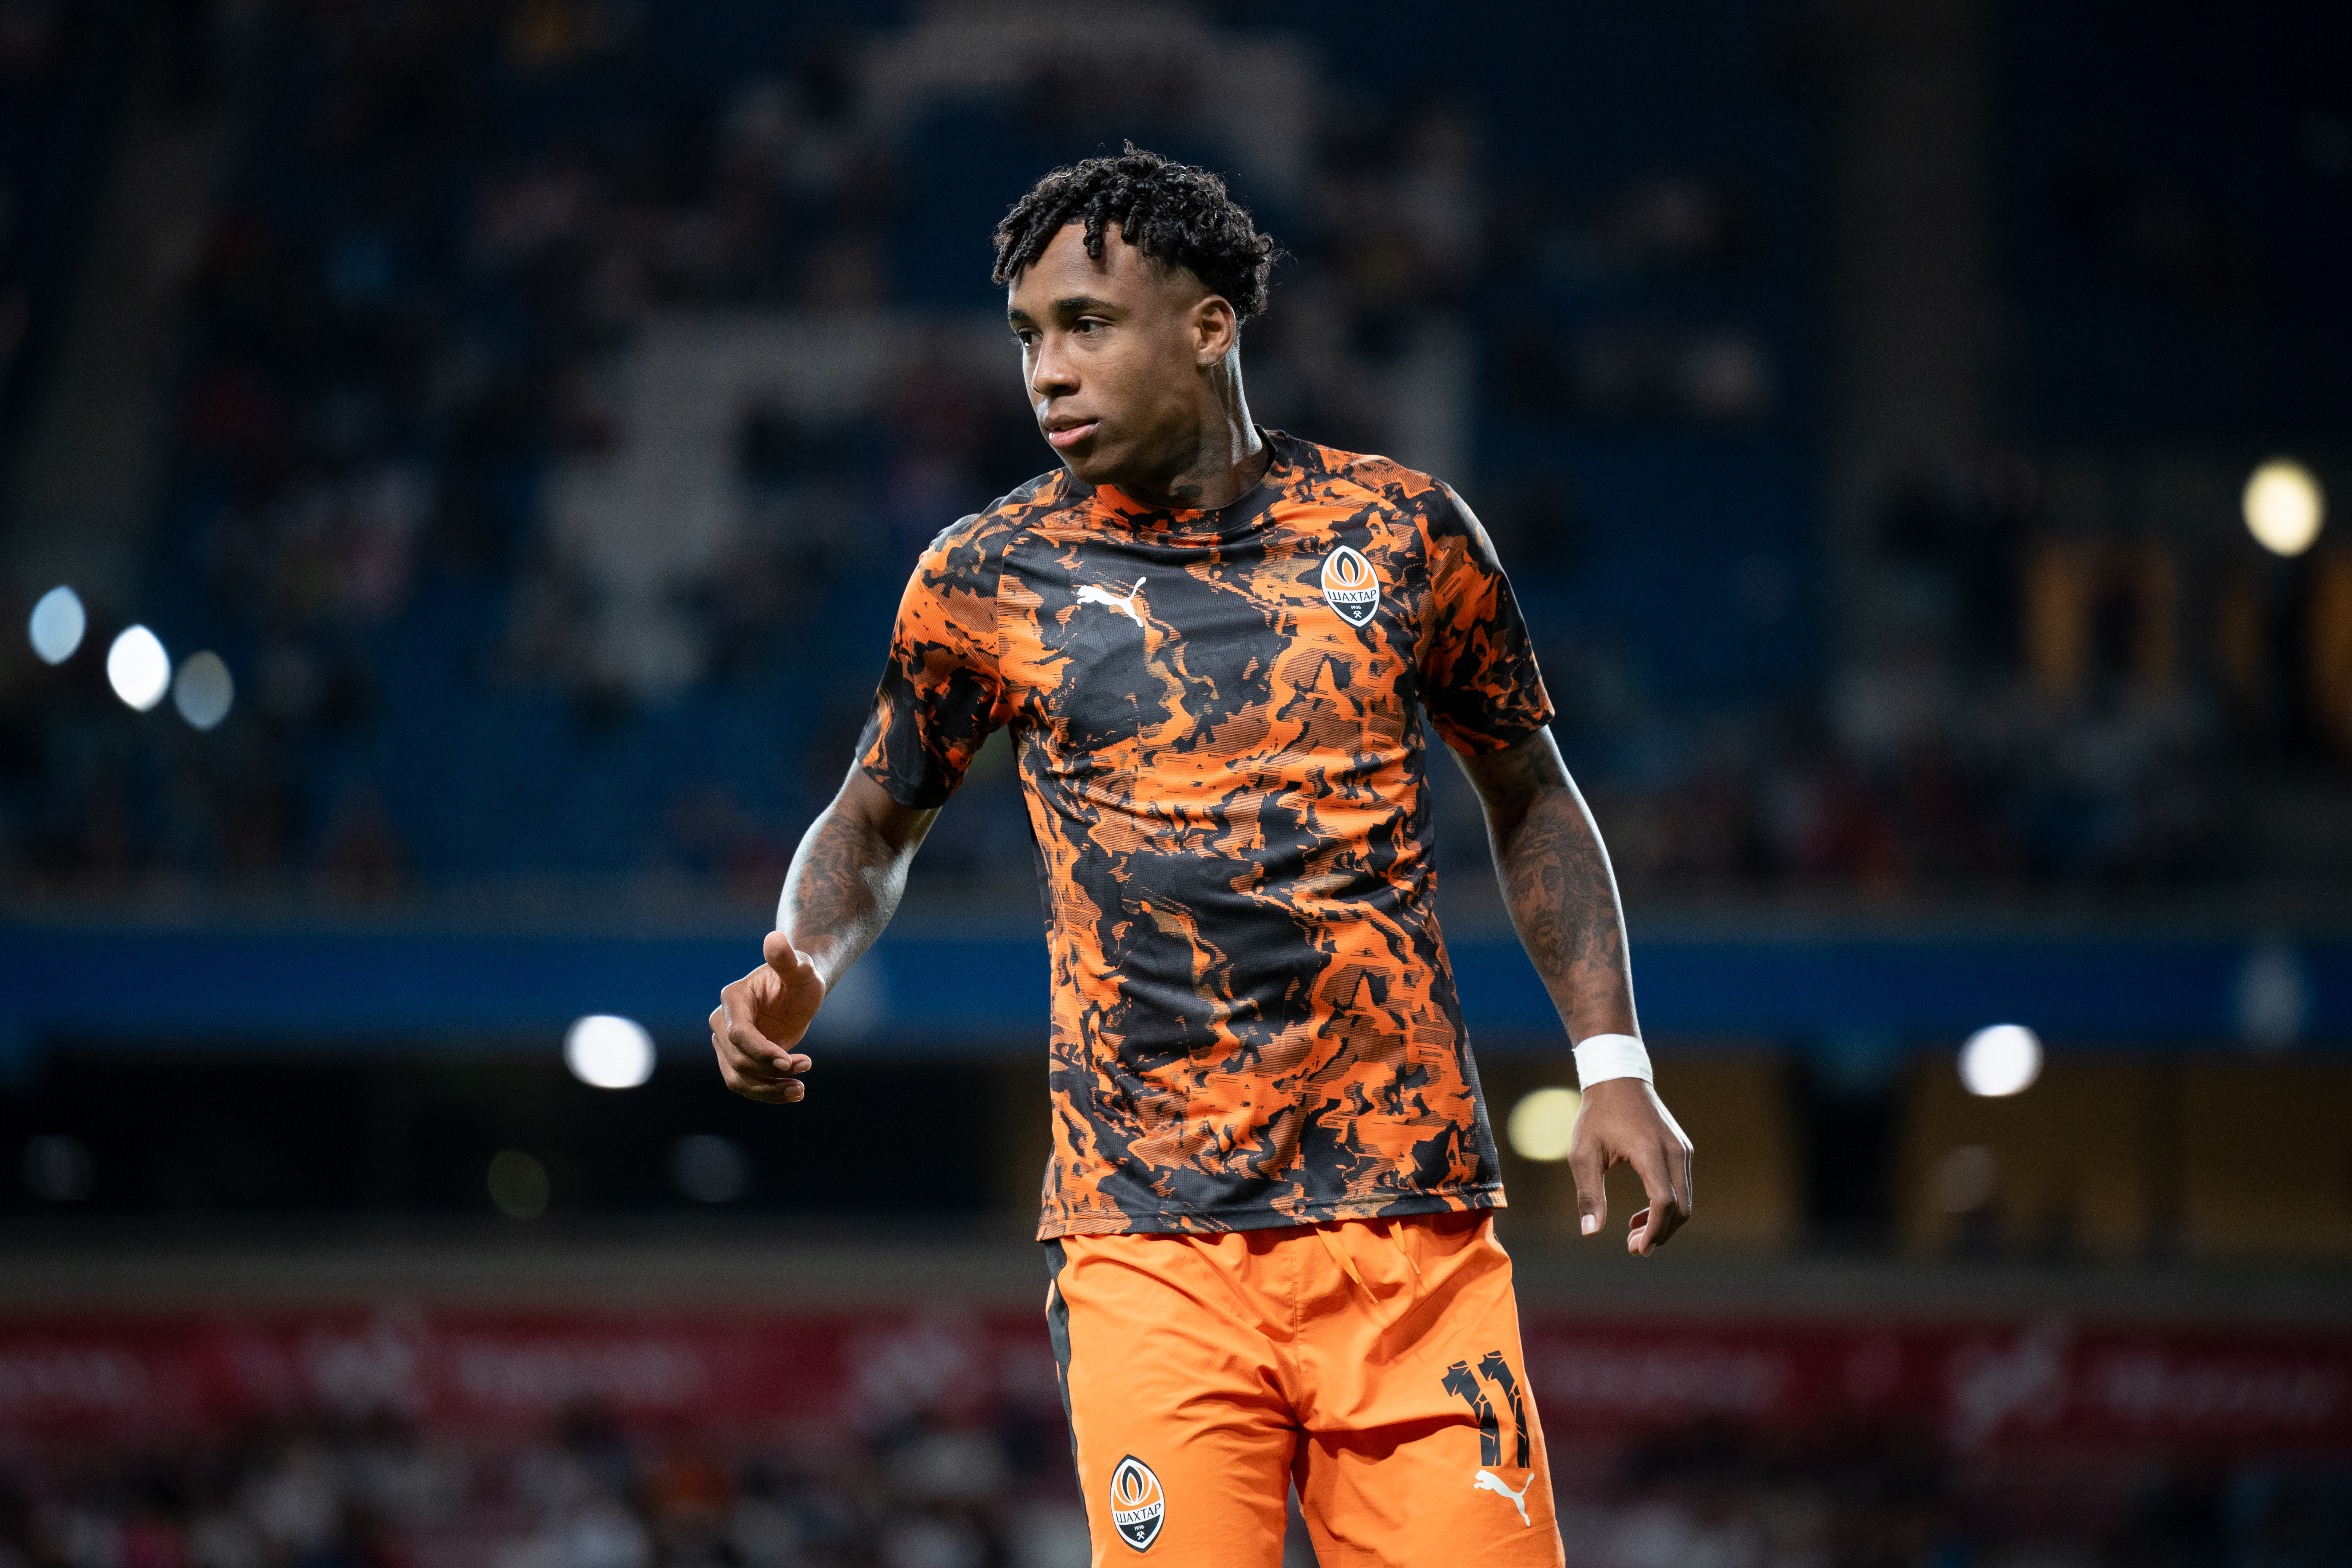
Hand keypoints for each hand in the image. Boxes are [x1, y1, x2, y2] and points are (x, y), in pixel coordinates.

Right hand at [710, 931, 825, 1102]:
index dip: (762, 1051)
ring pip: (737, 1079)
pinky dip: (767, 1093)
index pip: (739, 1034)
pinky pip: (745, 1084)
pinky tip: (794, 1093)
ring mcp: (727, 1043)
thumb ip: (787, 958)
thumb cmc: (801, 977)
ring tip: (800, 1090)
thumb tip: (775, 938)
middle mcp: (722, 1022)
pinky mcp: (738, 1059)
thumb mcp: (801, 969)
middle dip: (771, 1071)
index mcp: (733, 999)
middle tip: (806, 1065)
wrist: (799, 990)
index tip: (789, 1062)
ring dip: (768, 1090)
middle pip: (738, 1060)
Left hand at [1569, 1078, 1693, 1254]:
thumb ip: (1588, 1194)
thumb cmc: (1596, 1116)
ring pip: (1685, 1200)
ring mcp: (1682, 1150)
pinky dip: (1667, 1206)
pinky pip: (1682, 1187)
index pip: (1664, 1203)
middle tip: (1633, 1248)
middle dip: (1661, 1234)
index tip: (1635, 1249)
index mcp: (1650, 1152)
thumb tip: (1591, 1233)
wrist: (1618, 1079)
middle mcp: (1674, 1151)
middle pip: (1681, 1208)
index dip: (1654, 1232)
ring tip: (1632, 1233)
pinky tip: (1642, 1215)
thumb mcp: (1583, 1154)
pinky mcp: (1683, 1150)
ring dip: (1663, 1223)